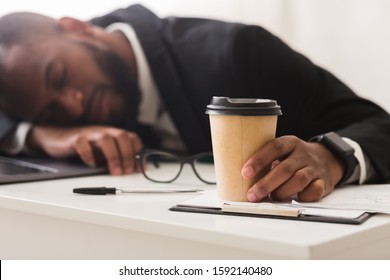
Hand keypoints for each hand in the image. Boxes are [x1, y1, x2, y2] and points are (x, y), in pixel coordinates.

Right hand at [27, 125, 142, 174]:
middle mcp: (104, 131)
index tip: (139, 168)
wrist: (58, 138)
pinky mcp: (75, 138)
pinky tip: (91, 165)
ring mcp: (90, 133)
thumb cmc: (85, 146)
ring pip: (106, 139)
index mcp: (113, 134)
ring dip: (113, 156)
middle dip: (127, 155)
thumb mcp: (104, 152)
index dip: (138, 152)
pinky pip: (83, 143)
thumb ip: (117, 157)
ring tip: (115, 172)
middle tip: (127, 172)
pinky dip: (88, 154)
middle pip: (122, 136)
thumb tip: (133, 170)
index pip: (132, 138)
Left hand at [241, 135, 344, 201]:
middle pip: (285, 168)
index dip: (259, 160)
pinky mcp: (324, 182)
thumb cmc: (295, 158)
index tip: (245, 172)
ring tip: (271, 198)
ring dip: (282, 192)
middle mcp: (303, 154)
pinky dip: (303, 197)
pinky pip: (314, 191)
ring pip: (299, 180)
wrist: (328, 158)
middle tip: (252, 195)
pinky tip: (295, 199)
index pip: (274, 147)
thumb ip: (267, 160)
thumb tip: (241, 178)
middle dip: (266, 184)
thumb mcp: (283, 152)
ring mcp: (314, 168)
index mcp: (290, 143)